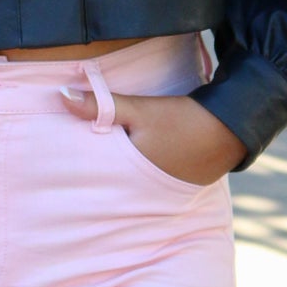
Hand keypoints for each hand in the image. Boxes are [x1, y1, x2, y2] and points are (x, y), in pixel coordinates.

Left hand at [59, 87, 246, 184]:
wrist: (231, 128)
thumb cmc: (181, 121)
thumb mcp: (139, 110)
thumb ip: (100, 106)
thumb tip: (60, 94)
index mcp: (129, 177)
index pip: (92, 180)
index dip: (74, 172)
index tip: (55, 166)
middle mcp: (143, 191)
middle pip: (108, 184)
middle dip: (91, 176)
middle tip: (65, 167)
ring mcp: (161, 192)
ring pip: (126, 182)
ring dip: (114, 173)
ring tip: (93, 166)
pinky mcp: (175, 185)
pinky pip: (144, 181)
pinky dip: (135, 172)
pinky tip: (129, 164)